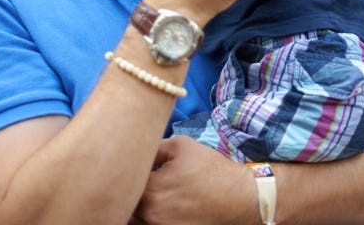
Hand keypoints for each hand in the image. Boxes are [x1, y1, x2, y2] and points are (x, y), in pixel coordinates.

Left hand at [135, 137, 256, 224]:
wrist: (237, 196)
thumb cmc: (209, 168)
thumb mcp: (180, 145)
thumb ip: (153, 147)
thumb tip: (137, 147)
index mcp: (151, 190)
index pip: (126, 180)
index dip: (129, 169)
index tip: (139, 163)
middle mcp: (152, 215)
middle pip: (128, 201)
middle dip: (133, 187)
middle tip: (146, 175)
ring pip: (136, 216)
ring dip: (140, 203)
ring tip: (158, 188)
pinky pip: (150, 223)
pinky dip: (152, 213)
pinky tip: (167, 201)